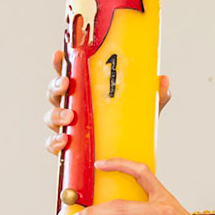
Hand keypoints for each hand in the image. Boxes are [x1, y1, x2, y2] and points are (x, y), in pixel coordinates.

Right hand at [43, 49, 171, 155]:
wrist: (127, 159)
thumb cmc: (129, 127)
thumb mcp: (143, 110)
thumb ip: (154, 96)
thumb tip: (163, 80)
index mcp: (86, 92)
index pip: (69, 73)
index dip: (61, 63)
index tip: (60, 54)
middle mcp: (72, 107)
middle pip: (55, 92)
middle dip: (57, 86)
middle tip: (67, 85)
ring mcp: (67, 127)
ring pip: (50, 116)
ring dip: (56, 114)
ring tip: (69, 117)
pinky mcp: (66, 148)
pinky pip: (53, 144)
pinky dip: (55, 142)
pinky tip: (64, 140)